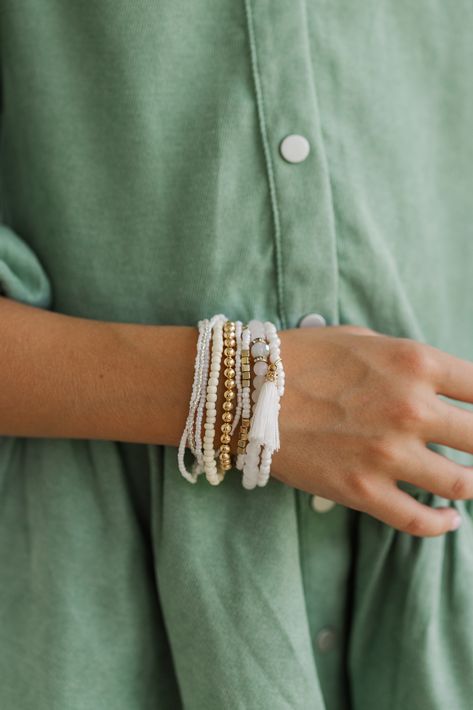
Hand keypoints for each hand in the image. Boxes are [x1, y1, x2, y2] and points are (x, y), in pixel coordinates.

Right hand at [274, 324, 472, 536]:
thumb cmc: (301, 357)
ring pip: (462, 483)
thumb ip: (406, 361)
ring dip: (471, 484)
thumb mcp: (361, 339)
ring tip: (467, 482)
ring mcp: (388, 454)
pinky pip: (419, 520)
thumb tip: (437, 384)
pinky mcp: (362, 491)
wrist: (244, 392)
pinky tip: (449, 519)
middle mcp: (411, 409)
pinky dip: (442, 524)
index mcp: (414, 363)